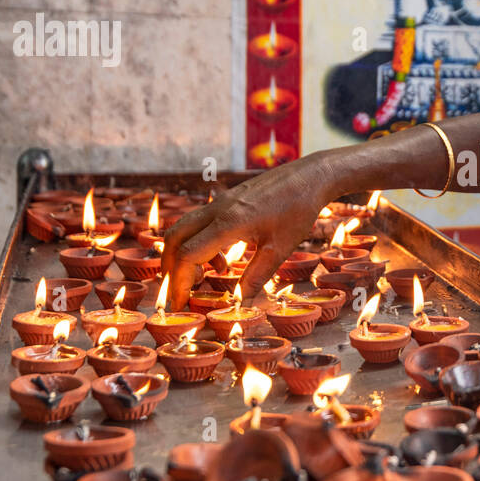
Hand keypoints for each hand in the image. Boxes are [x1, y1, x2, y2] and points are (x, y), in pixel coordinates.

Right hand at [161, 160, 325, 309]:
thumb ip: (256, 277)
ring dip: (183, 255)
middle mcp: (217, 210)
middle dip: (171, 269)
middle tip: (178, 294)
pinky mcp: (226, 201)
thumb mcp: (279, 249)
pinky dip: (198, 244)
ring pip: (183, 229)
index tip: (180, 304)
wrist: (309, 176)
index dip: (180, 283)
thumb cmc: (298, 211)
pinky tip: (219, 261)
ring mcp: (219, 203)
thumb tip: (239, 303)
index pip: (188, 255)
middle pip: (174, 239)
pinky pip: (199, 224)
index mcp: (228, 223)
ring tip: (200, 279)